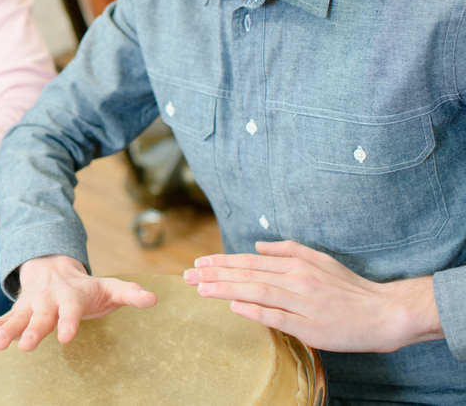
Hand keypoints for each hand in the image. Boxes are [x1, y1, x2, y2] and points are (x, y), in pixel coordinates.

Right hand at [0, 255, 157, 352]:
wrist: (52, 268)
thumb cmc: (85, 287)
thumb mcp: (109, 287)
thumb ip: (129, 293)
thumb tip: (153, 299)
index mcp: (69, 296)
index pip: (69, 310)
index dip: (68, 322)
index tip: (66, 337)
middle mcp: (46, 301)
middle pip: (38, 316)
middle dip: (31, 330)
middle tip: (23, 346)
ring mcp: (28, 307)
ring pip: (14, 319)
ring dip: (3, 331)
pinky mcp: (15, 314)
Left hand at [183, 240, 444, 352]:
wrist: (384, 312)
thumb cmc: (349, 288)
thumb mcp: (319, 259)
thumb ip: (287, 250)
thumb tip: (258, 244)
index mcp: (296, 264)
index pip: (250, 262)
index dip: (222, 263)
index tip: (198, 264)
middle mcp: (296, 279)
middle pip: (248, 275)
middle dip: (215, 275)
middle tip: (187, 276)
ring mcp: (302, 302)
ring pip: (257, 292)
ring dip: (227, 289)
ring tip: (201, 288)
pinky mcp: (310, 325)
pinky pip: (278, 316)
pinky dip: (255, 310)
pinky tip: (234, 307)